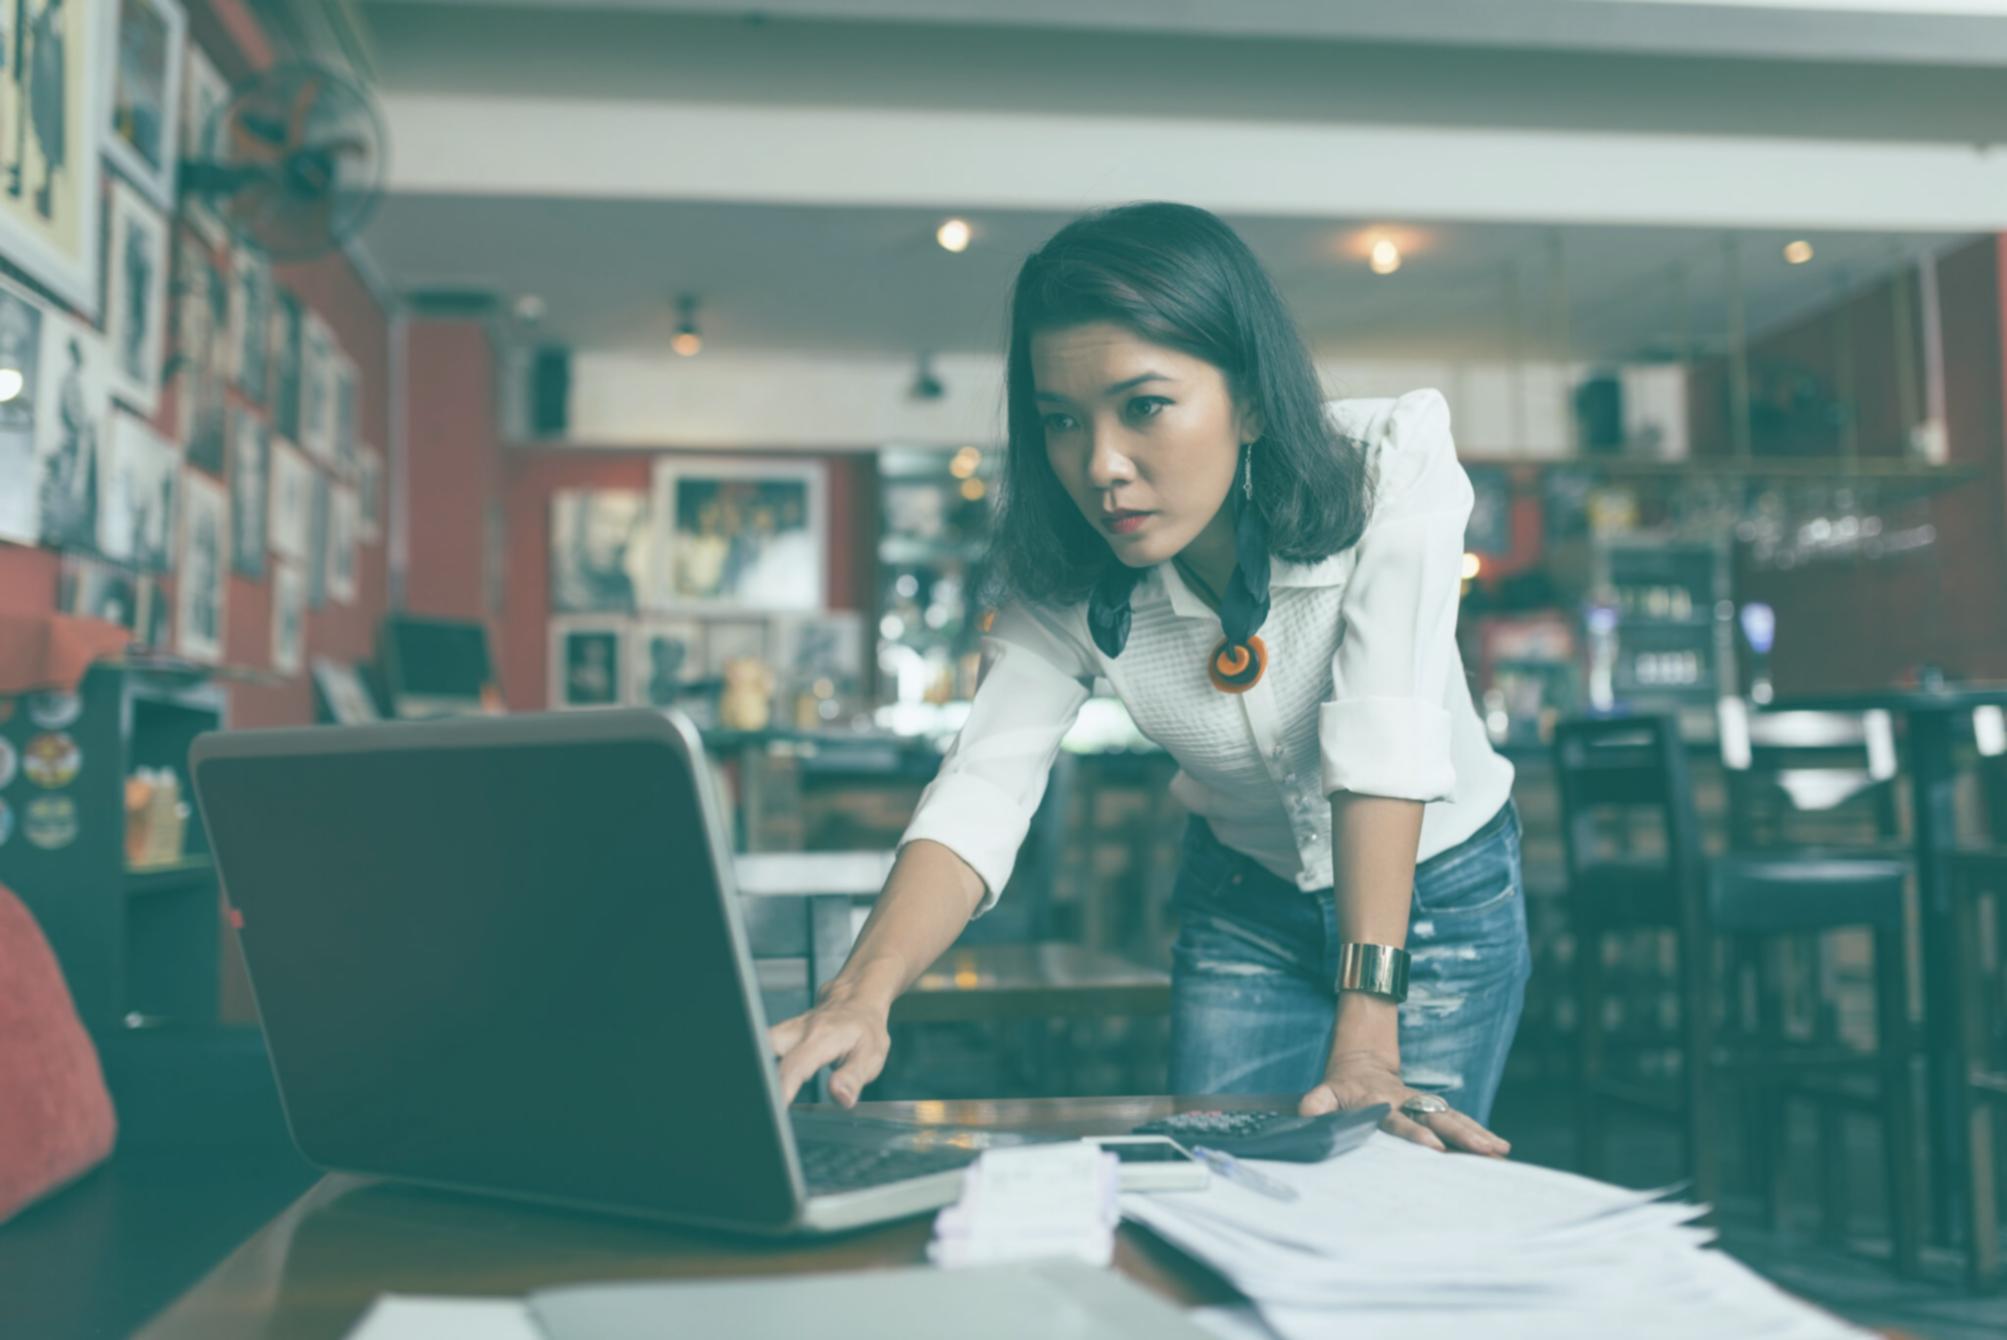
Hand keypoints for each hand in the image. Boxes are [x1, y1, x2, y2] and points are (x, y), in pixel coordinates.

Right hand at [767, 989, 891, 1107]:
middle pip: (765, 1049)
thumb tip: (840, 1096)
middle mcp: (798, 1031)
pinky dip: (761, 1064)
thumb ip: (853, 1078)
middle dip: (761, 1074)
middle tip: (766, 1103)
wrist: (857, 1000)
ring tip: (765, 1096)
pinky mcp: (780, 1035)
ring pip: (760, 1044)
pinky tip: (766, 1082)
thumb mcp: (871, 1055)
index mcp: (821, 1038)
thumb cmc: (865, 1029)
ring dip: (760, 1068)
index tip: (777, 1108)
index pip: (795, 1066)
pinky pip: (762, 1047)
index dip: (783, 1088)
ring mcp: (786, 1031)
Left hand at [1298, 1050, 1510, 1156]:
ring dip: (1477, 1135)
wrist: (1362, 1063)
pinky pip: (1459, 1121)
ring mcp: (1424, 1105)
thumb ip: (1317, 1103)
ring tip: (1500, 1153)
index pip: (1399, 1121)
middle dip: (1462, 1135)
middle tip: (1485, 1151)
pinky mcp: (1433, 1109)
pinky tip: (1501, 1148)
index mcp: (1381, 1103)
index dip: (1415, 1133)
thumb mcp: (1325, 1092)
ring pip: (1454, 1119)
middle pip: (1437, 1118)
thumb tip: (1307, 1115)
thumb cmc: (1343, 1087)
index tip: (1434, 1146)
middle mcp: (1408, 1104)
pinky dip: (1480, 1133)